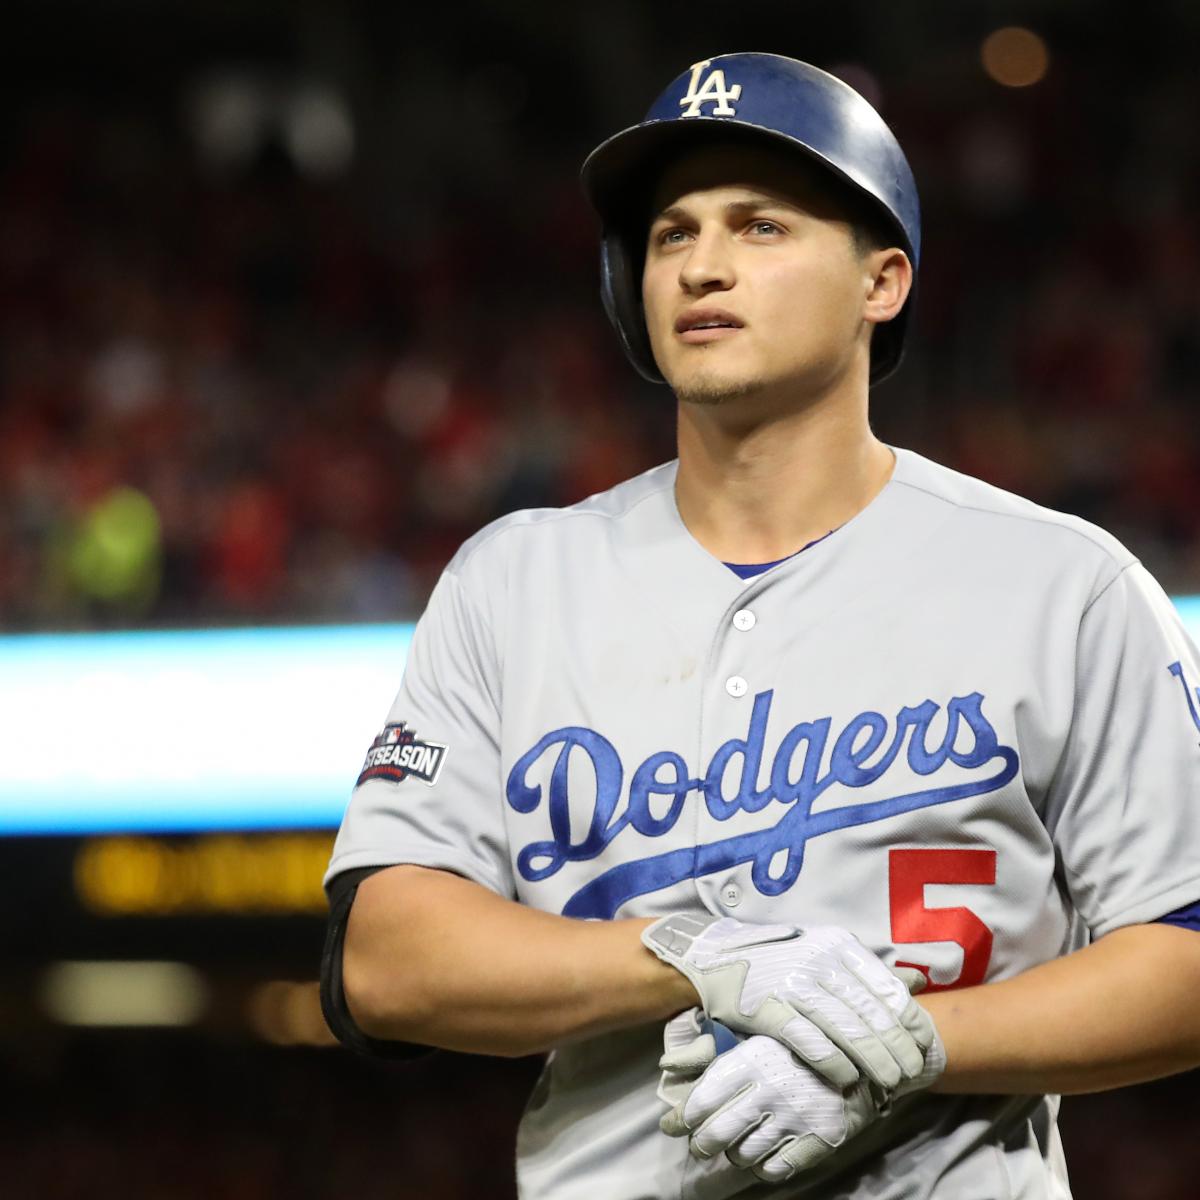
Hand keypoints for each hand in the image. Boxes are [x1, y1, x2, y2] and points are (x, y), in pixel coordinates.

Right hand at [643, 914, 940, 1090]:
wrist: (715, 955)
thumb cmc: (777, 956)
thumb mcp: (821, 947)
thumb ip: (863, 968)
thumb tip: (917, 982)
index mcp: (836, 943)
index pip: (885, 986)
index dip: (908, 1021)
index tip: (923, 1045)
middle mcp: (817, 961)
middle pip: (869, 1012)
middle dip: (896, 1047)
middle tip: (913, 1073)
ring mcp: (792, 985)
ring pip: (846, 1030)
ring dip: (873, 1061)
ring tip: (891, 1082)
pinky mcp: (769, 1010)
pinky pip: (811, 1043)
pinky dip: (835, 1064)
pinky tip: (849, 1078)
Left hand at [659, 1023, 882, 1182]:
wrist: (856, 1055)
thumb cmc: (792, 1043)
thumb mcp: (752, 1034)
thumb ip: (710, 1048)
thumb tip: (668, 1063)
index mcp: (750, 1060)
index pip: (701, 1101)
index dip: (681, 1119)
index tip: (673, 1125)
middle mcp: (769, 1090)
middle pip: (717, 1134)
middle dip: (701, 1144)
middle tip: (700, 1144)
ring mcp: (794, 1117)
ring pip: (742, 1154)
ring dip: (732, 1154)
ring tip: (733, 1145)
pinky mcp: (817, 1139)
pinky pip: (774, 1169)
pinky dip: (762, 1167)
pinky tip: (762, 1154)